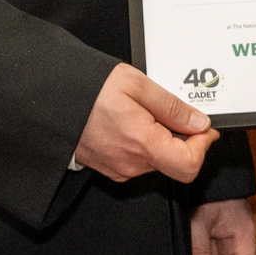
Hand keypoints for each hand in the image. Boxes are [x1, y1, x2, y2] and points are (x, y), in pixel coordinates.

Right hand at [75, 62, 216, 181]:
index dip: (203, 146)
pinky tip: (132, 124)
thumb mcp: (137, 84)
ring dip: (162, 141)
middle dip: (182, 139)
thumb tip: (198, 123)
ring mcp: (119, 169)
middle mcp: (130, 163)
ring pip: (158, 162)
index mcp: (141, 143)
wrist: (52, 100)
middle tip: (171, 113)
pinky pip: (140, 162)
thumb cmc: (88, 90)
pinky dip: (145, 146)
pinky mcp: (111, 169)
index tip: (204, 129)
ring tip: (144, 114)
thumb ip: (172, 107)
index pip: (189, 165)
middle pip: (175, 162)